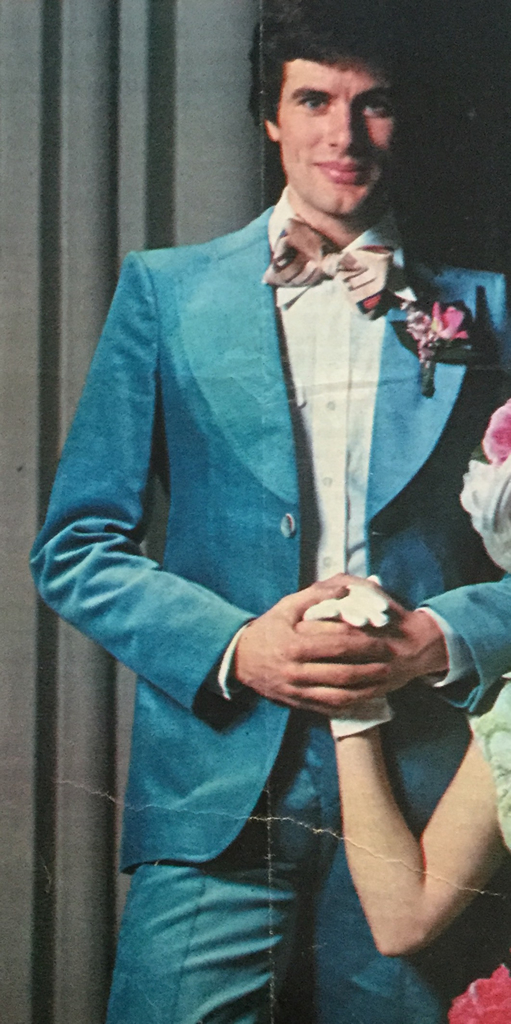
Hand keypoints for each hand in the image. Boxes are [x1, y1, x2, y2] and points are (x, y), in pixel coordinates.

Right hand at [234, 575, 448, 715]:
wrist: (239, 660)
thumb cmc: (268, 629)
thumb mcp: (286, 606)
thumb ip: (316, 595)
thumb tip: (345, 589)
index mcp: (295, 644)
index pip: (338, 644)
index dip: (364, 642)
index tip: (383, 638)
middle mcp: (296, 671)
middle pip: (343, 671)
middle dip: (371, 666)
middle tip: (391, 659)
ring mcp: (297, 691)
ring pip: (339, 695)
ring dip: (366, 688)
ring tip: (384, 679)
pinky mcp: (298, 703)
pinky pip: (329, 708)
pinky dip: (351, 703)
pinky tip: (366, 695)